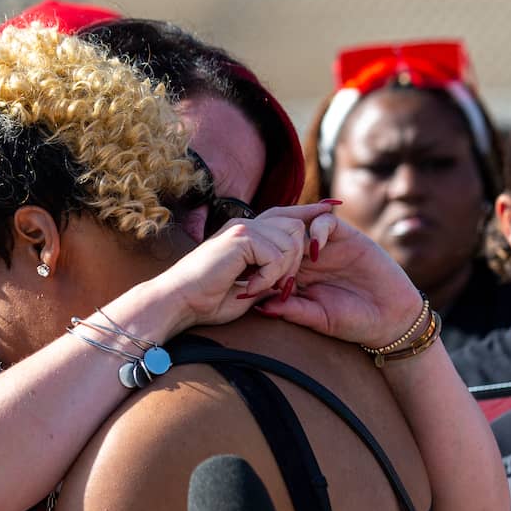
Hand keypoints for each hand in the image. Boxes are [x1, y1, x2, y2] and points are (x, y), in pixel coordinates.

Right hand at [159, 202, 337, 328]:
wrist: (177, 302)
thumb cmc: (205, 302)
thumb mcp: (247, 288)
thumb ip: (268, 279)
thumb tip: (288, 282)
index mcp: (246, 233)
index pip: (287, 215)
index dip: (310, 212)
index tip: (333, 208)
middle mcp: (246, 225)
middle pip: (295, 226)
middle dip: (297, 259)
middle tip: (280, 286)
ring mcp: (242, 228)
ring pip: (290, 241)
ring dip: (281, 271)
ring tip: (259, 289)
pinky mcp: (240, 238)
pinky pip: (275, 254)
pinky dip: (268, 276)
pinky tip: (249, 287)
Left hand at [254, 209, 425, 347]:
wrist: (391, 317)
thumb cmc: (353, 322)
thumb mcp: (318, 318)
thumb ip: (292, 310)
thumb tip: (260, 306)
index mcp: (294, 277)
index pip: (268, 260)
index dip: (260, 264)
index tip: (255, 276)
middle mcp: (306, 258)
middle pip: (278, 237)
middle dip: (270, 244)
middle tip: (268, 259)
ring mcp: (325, 246)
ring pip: (297, 225)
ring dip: (290, 236)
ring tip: (292, 257)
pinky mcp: (346, 236)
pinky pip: (324, 221)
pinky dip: (316, 230)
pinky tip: (317, 249)